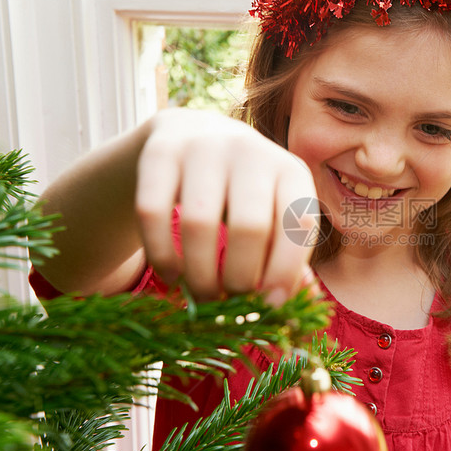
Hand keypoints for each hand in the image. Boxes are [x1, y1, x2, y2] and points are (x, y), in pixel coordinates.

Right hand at [136, 108, 317, 304]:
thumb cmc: (244, 193)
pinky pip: (152, 213)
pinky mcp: (159, 151)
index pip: (298, 225)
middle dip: (239, 279)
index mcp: (291, 171)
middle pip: (249, 227)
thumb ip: (284, 262)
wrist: (192, 134)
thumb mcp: (274, 215)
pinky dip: (161, 255)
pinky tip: (171, 275)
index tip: (269, 307)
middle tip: (231, 303)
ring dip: (199, 275)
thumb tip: (292, 316)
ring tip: (202, 296)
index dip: (286, 271)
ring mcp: (203, 146)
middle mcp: (251, 151)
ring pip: (198, 224)